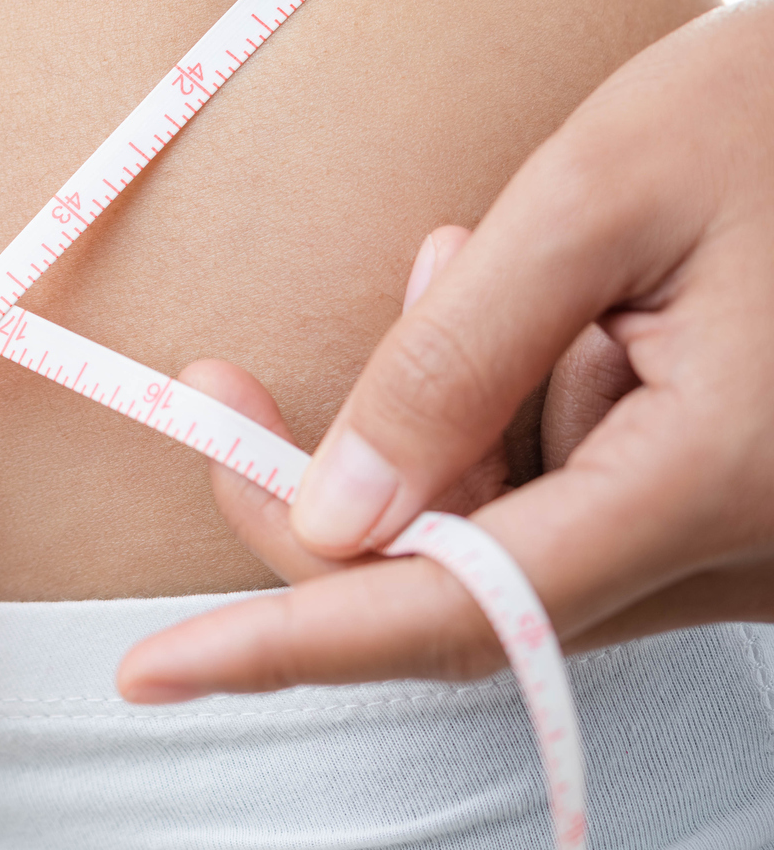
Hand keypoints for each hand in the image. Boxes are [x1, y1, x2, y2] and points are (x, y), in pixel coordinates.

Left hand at [118, 0, 773, 699]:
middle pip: (465, 588)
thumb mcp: (598, 195)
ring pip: (507, 546)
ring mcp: (740, 543)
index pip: (462, 610)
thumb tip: (330, 515)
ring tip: (457, 260)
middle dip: (326, 494)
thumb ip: (455, 360)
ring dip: (426, 431)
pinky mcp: (725, 511)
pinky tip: (528, 305)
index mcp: (715, 480)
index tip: (151, 670)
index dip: (290, 646)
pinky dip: (495, 424)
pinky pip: (566, 507)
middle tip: (219, 384)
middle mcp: (740, 552)